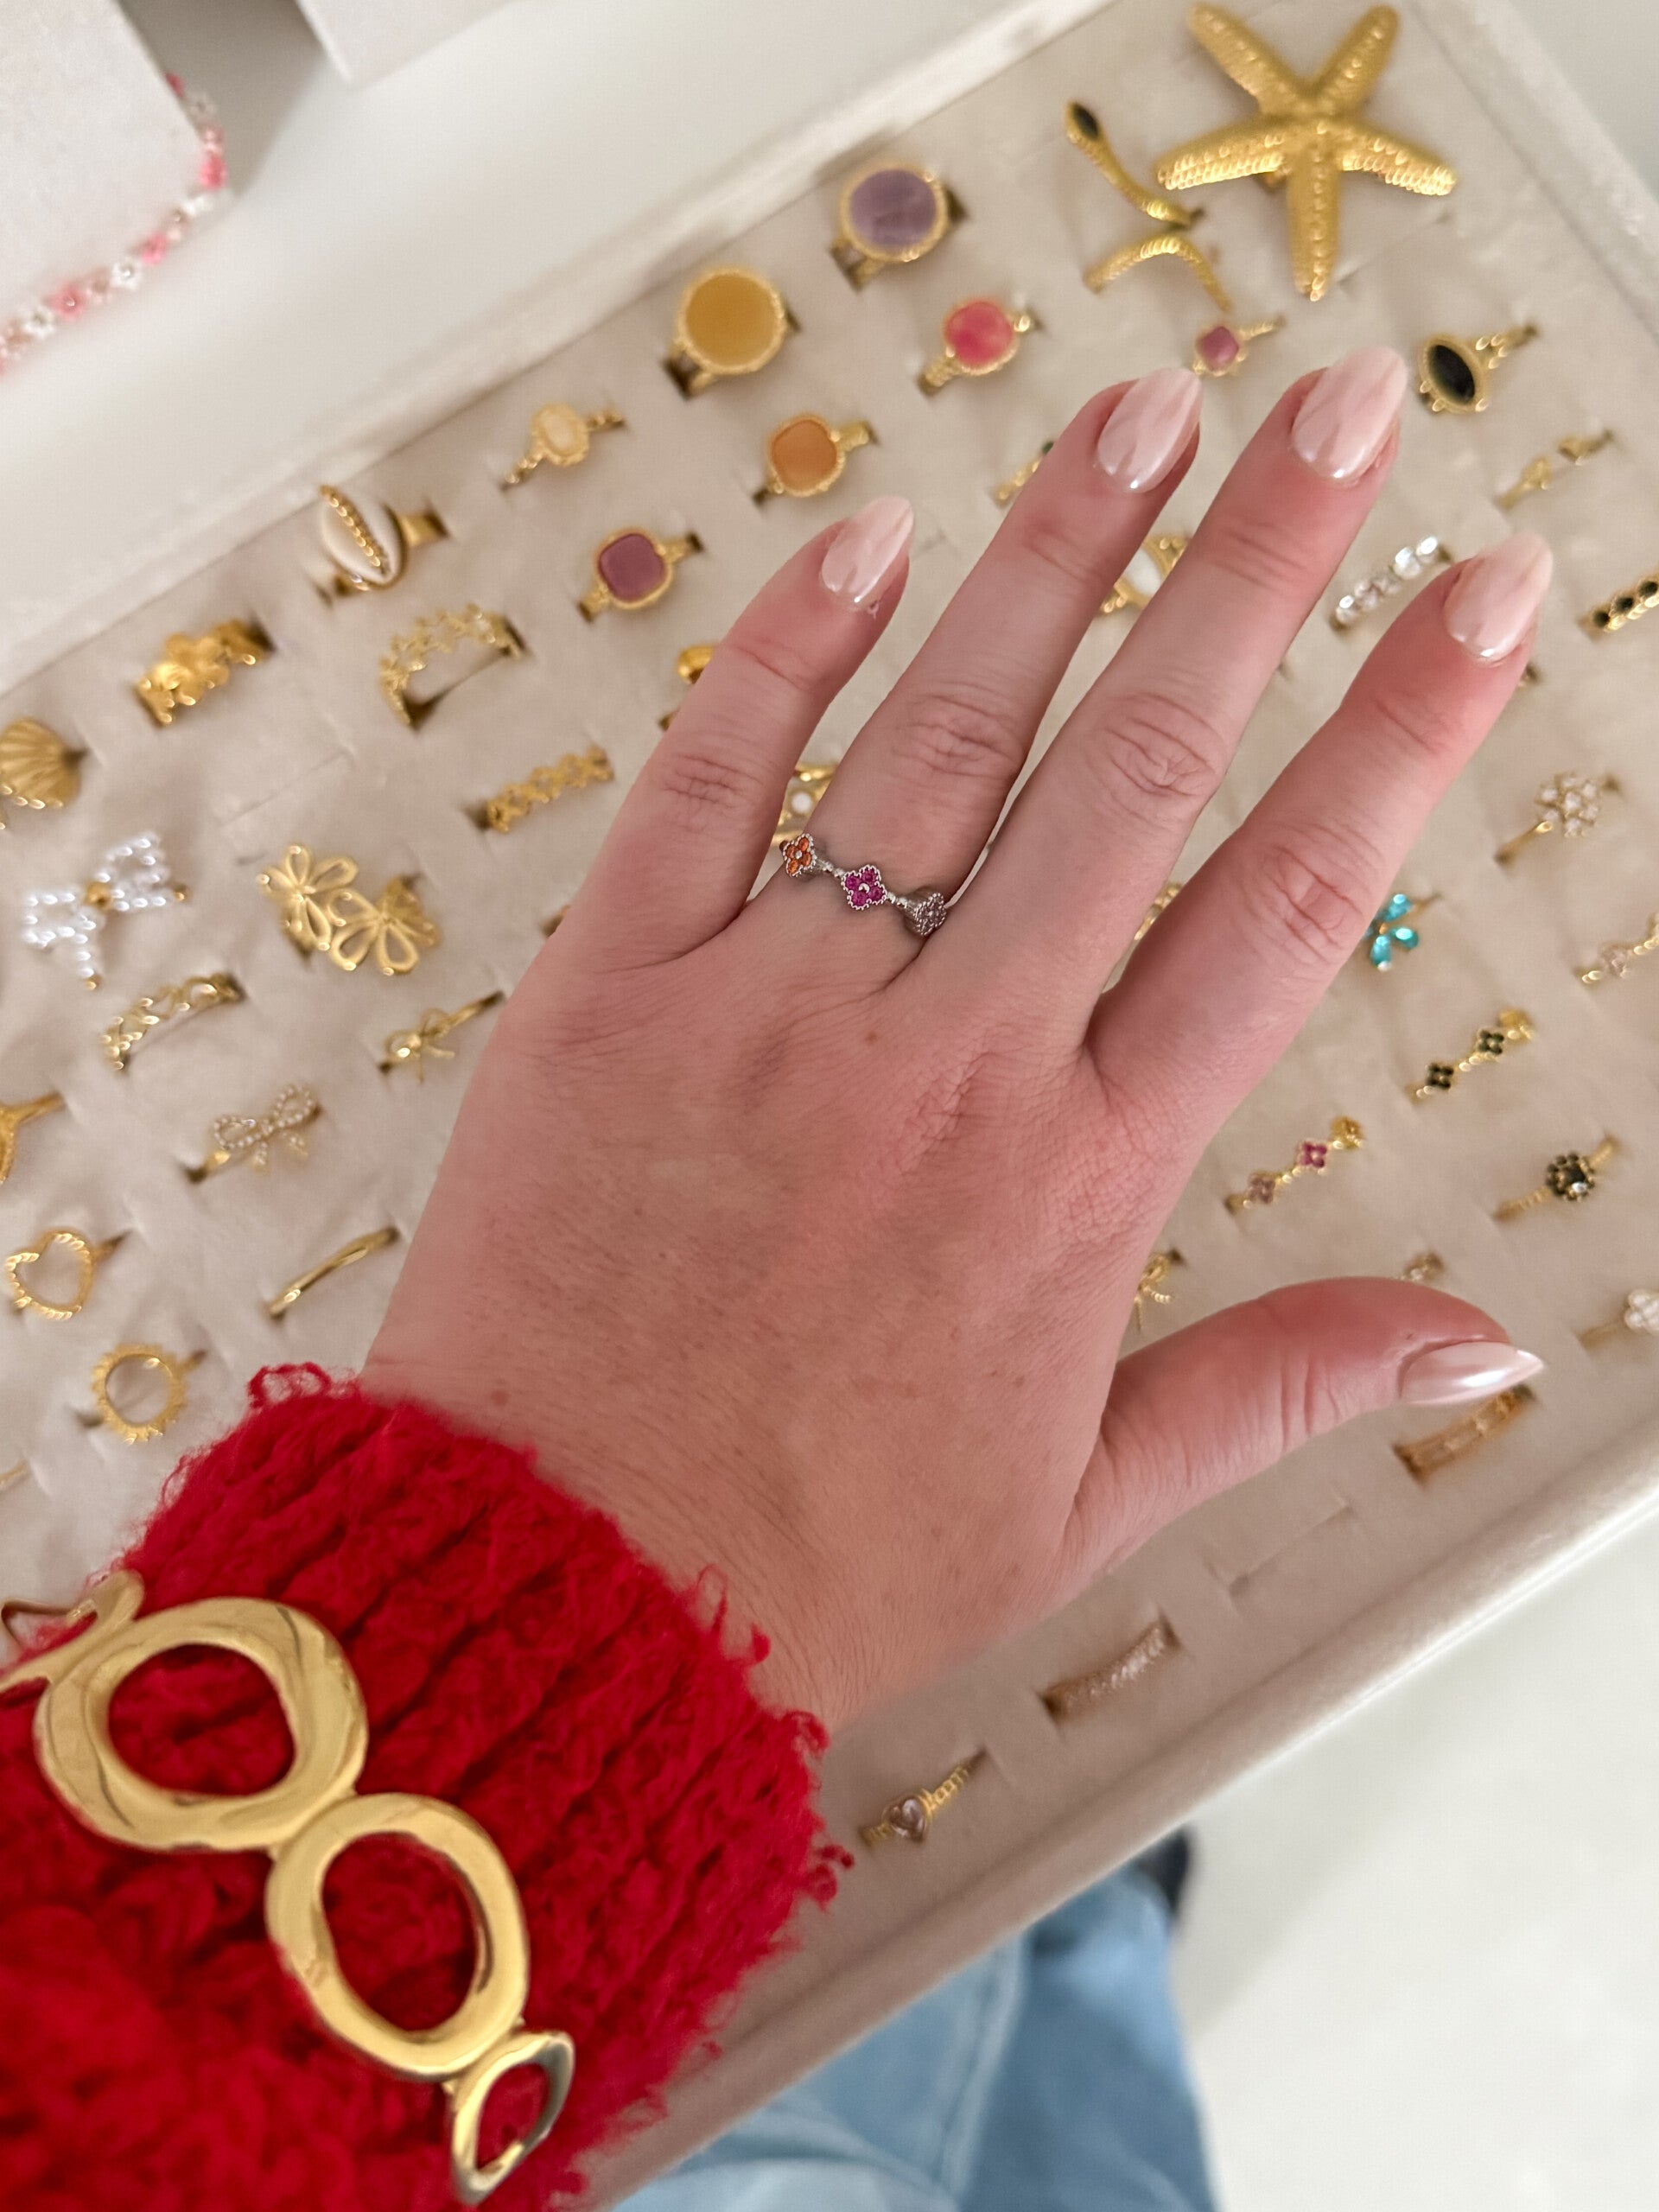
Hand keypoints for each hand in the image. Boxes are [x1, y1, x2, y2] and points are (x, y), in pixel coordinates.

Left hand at [364, 348, 1548, 1730]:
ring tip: (1150, 410)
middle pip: (1139, 768)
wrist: (558, 1593)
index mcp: (1080, 1181)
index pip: (1284, 907)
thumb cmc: (817, 1563)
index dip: (1401, 732)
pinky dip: (784, 652)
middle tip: (1339, 409)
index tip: (1474, 595)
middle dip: (1260, 569)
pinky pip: (709, 782)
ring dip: (1058, 560)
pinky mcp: (611, 992)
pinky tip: (865, 537)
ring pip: (941, 738)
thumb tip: (1481, 1340)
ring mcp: (771, 1009)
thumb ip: (1284, 1384)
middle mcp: (948, 1064)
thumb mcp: (1085, 1504)